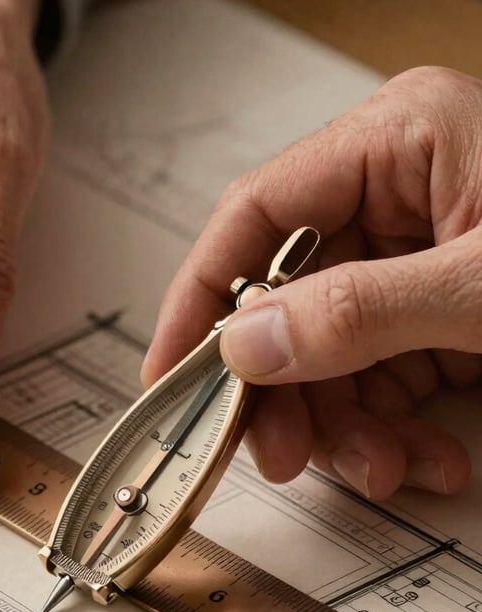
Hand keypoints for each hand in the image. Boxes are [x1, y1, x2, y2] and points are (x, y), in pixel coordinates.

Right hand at [142, 66, 481, 499]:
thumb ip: (356, 313)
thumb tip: (244, 344)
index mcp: (397, 141)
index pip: (255, 215)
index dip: (201, 297)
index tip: (168, 374)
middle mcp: (400, 191)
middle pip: (290, 297)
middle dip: (289, 389)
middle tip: (282, 456)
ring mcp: (420, 253)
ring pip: (333, 350)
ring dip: (350, 424)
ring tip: (387, 469)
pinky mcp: (442, 307)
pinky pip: (383, 372)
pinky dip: (395, 427)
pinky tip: (426, 458)